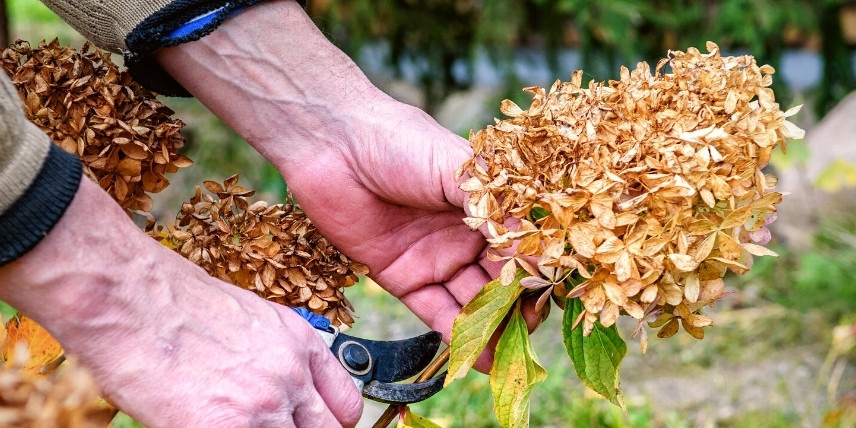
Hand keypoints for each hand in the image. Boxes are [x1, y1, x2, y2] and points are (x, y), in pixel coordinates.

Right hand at [0, 178, 362, 426]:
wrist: (129, 297)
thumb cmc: (174, 301)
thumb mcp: (249, 318)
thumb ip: (276, 357)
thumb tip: (277, 391)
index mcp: (301, 344)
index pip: (347, 408)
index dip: (327, 423)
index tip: (309, 425)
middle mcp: (291, 375)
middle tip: (274, 427)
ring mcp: (262, 406)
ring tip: (236, 423)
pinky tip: (205, 425)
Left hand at [157, 0, 540, 371]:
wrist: (331, 144)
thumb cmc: (399, 142)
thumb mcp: (456, 169)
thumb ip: (491, 212)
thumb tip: (530, 252)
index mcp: (484, 205)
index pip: (520, 247)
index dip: (535, 274)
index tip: (550, 300)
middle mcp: (464, 235)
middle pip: (499, 281)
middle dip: (516, 310)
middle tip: (530, 338)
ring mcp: (434, 258)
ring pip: (470, 301)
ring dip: (490, 330)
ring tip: (509, 357)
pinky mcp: (401, 277)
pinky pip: (434, 310)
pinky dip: (455, 334)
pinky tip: (476, 356)